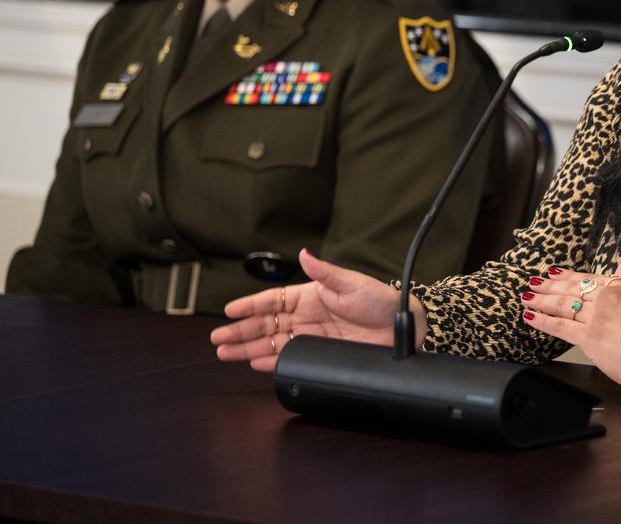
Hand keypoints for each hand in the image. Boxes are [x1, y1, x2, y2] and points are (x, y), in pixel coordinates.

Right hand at [210, 248, 420, 371]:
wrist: (402, 328)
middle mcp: (306, 316)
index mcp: (310, 295)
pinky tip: (255, 365)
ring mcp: (311, 337)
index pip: (272, 300)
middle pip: (265, 324)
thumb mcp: (351, 282)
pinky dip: (271, 363)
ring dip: (248, 349)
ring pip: (271, 343)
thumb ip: (324, 272)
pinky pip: (290, 359)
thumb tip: (304, 254)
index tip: (229, 310)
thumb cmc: (380, 300)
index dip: (250, 305)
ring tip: (225, 354)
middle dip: (240, 331)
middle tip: (217, 339)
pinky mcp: (320, 354)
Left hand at [521, 260, 620, 398]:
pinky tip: (529, 316)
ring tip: (527, 297)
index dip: (567, 276)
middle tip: (533, 283)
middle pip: (570, 289)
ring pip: (562, 305)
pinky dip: (542, 320)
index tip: (553, 273)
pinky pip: (560, 327)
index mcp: (620, 288)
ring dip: (541, 300)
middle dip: (548, 286)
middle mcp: (606, 299)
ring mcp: (596, 318)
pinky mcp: (590, 339)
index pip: (587, 278)